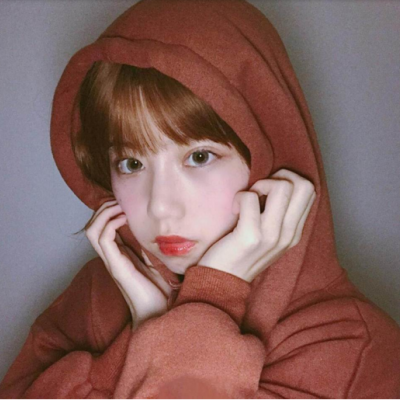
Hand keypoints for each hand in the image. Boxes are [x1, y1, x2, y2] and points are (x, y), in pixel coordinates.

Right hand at [85, 199, 171, 329]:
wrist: (159, 313)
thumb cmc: (159, 290)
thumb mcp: (157, 260)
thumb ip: (151, 245)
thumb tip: (159, 226)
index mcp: (120, 254)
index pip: (103, 227)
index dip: (108, 210)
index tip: (124, 200)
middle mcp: (112, 256)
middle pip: (92, 226)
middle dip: (103, 208)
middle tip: (120, 200)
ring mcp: (112, 261)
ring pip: (92, 231)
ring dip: (104, 213)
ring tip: (120, 206)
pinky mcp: (117, 266)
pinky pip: (103, 239)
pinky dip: (110, 223)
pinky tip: (125, 218)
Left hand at [198, 169, 315, 282]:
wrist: (222, 282)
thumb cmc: (240, 253)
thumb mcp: (268, 236)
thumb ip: (277, 215)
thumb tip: (274, 183)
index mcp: (294, 232)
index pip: (309, 191)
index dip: (288, 180)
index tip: (268, 191)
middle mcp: (289, 234)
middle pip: (304, 185)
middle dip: (280, 177)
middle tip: (259, 191)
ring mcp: (272, 236)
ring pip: (283, 187)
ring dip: (260, 185)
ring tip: (247, 200)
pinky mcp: (251, 236)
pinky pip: (250, 197)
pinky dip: (240, 196)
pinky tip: (234, 210)